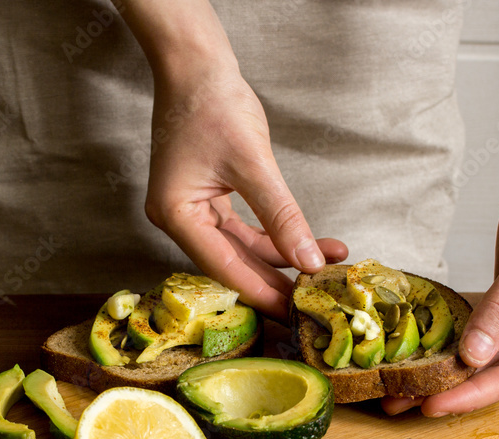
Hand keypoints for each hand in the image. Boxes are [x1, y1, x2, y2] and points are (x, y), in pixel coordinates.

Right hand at [142, 61, 346, 321]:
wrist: (196, 66)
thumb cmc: (213, 103)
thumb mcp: (253, 163)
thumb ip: (281, 215)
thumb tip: (308, 260)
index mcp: (175, 215)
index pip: (224, 267)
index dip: (262, 292)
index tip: (294, 312)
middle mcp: (178, 219)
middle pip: (231, 264)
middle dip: (276, 279)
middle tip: (313, 300)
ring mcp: (190, 210)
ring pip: (240, 249)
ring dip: (280, 257)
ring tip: (322, 266)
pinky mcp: (205, 199)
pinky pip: (241, 230)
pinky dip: (272, 237)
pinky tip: (303, 244)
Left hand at [383, 164, 498, 416]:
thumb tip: (472, 357)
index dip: (471, 394)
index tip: (432, 405)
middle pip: (493, 375)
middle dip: (448, 389)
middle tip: (400, 403)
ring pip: (479, 358)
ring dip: (442, 371)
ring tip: (397, 387)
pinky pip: (473, 334)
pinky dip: (446, 344)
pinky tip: (414, 354)